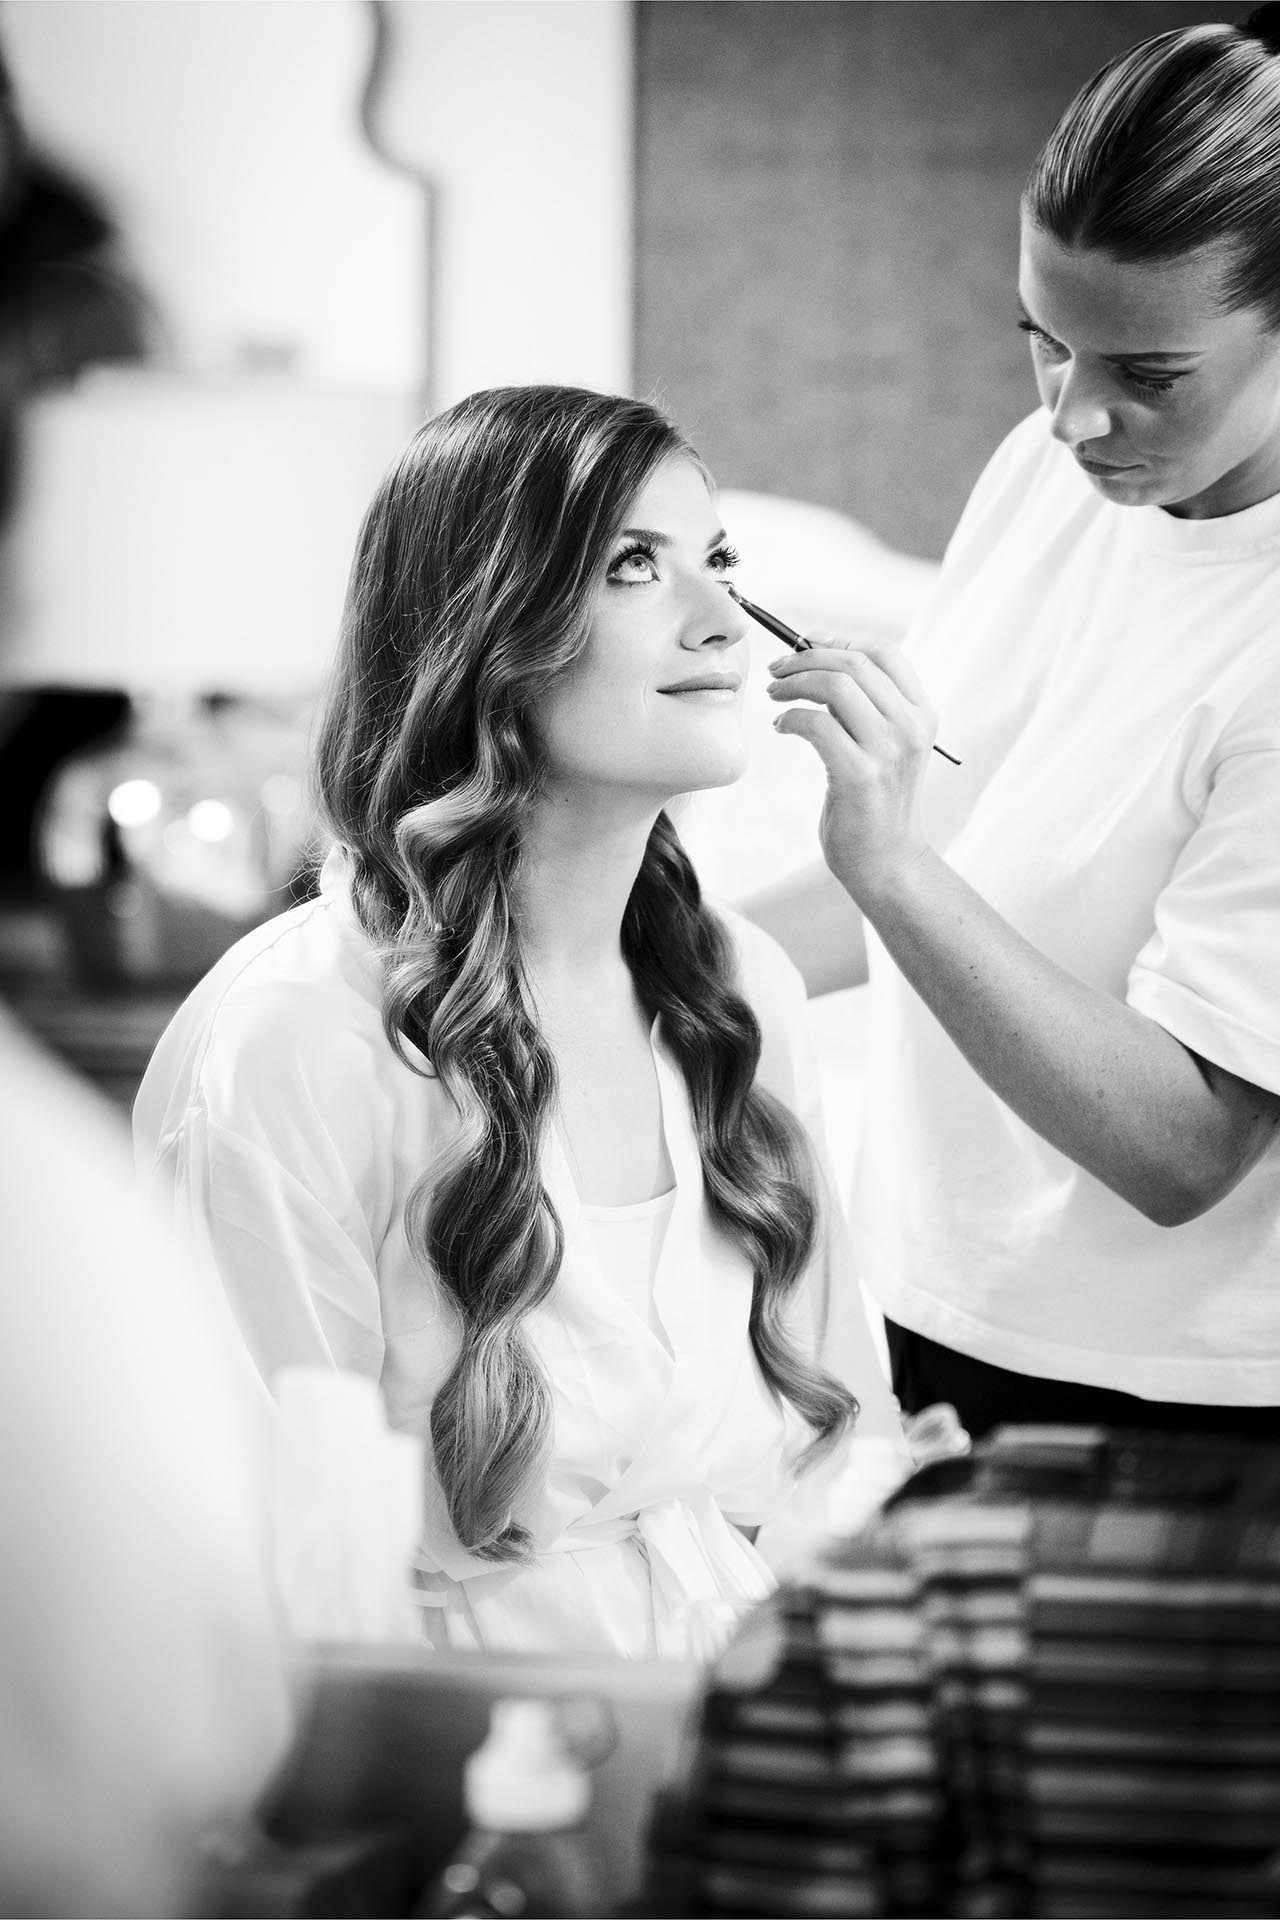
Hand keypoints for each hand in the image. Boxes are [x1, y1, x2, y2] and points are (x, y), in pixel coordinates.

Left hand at [767, 635, 938, 908]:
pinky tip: (782, 727)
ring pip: (835, 686)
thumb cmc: (876, 803)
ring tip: (774, 695)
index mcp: (922, 714)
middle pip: (854, 663)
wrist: (887, 861)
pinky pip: (816, 724)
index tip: (805, 644)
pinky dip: (791, 717)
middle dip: (806, 658)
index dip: (840, 640)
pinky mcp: (860, 775)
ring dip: (794, 683)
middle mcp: (911, 726)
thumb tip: (820, 661)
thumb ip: (868, 707)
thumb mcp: (887, 746)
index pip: (885, 653)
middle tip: (776, 671)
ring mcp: (888, 750)